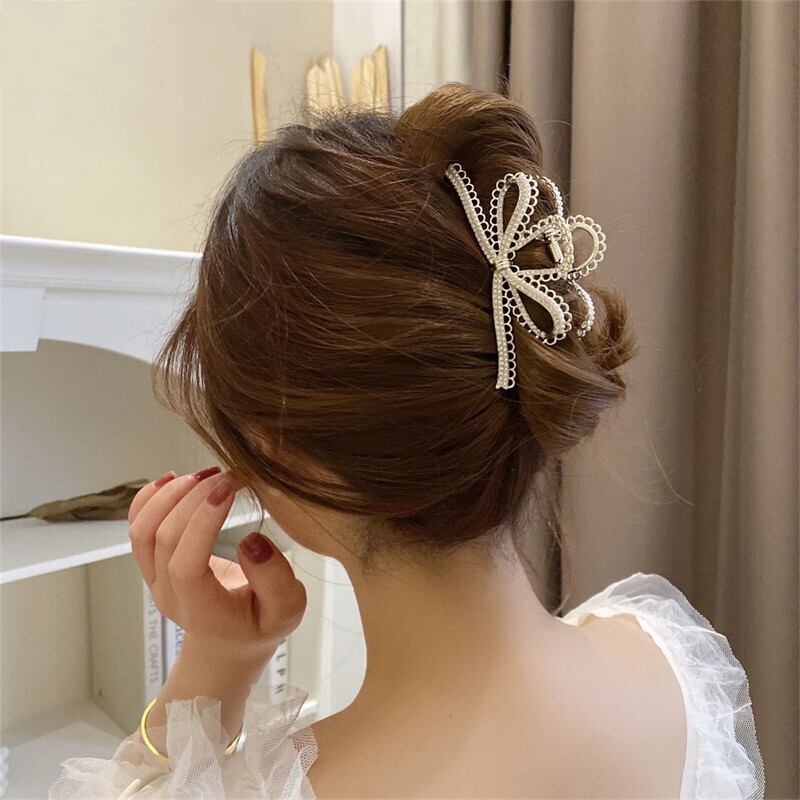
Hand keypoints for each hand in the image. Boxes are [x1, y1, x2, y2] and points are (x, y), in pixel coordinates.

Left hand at [127, 468, 306, 654]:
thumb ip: (276, 581)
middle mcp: (169, 595)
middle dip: (194, 497)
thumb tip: (252, 541)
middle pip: (163, 539)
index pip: (186, 565)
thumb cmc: (260, 623)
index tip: (231, 488)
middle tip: (230, 475)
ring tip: (206, 475)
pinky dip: (149, 498)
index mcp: (201, 611)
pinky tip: (174, 478)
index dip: (202, 522)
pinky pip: (137, 525)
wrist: (230, 639)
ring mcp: (154, 578)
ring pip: (142, 530)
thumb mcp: (286, 610)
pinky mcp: (150, 562)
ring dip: (170, 495)